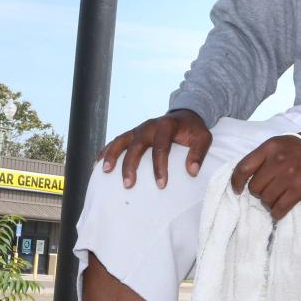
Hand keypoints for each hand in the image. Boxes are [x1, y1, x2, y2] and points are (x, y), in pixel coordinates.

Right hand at [97, 109, 211, 188]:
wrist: (185, 116)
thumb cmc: (193, 130)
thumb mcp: (203, 138)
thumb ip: (199, 153)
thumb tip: (192, 171)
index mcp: (167, 126)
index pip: (161, 146)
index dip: (160, 166)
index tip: (161, 185)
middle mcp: (149, 126)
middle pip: (136, 145)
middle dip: (131, 165)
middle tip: (128, 185)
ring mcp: (138, 129)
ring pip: (121, 140)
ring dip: (111, 155)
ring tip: (105, 172)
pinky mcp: (132, 134)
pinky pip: (115, 141)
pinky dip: (105, 151)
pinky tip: (97, 165)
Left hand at [231, 127, 300, 220]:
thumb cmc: (300, 146)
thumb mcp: (278, 143)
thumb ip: (262, 157)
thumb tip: (245, 177)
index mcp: (269, 147)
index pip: (243, 168)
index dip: (236, 182)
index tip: (237, 190)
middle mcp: (277, 161)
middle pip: (255, 187)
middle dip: (258, 192)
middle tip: (266, 190)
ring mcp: (289, 175)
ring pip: (266, 199)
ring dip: (268, 202)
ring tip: (275, 197)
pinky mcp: (300, 188)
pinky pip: (280, 208)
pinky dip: (277, 212)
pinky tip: (279, 209)